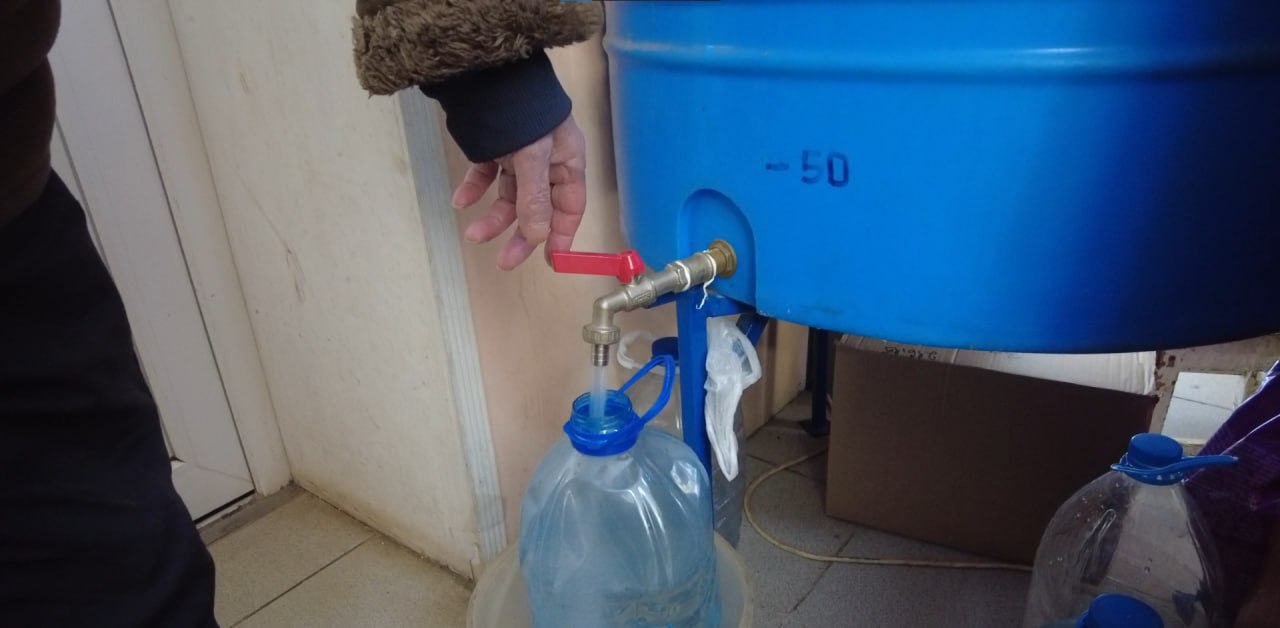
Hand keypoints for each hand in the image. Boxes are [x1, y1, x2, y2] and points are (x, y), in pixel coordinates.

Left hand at [451, 115, 586, 269]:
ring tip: (474, 234)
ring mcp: (519, 156)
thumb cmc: (523, 110)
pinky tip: (461, 200)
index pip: (570, 207)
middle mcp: (546, 163)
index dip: (561, 235)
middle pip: (538, 209)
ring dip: (493, 217)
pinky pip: (486, 178)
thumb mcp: (534, 155)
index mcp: (567, 162)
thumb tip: (537, 235)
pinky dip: (475, 190)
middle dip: (521, 235)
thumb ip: (535, 196)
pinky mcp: (494, 149)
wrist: (488, 71)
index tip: (549, 260)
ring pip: (510, 198)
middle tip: (504, 260)